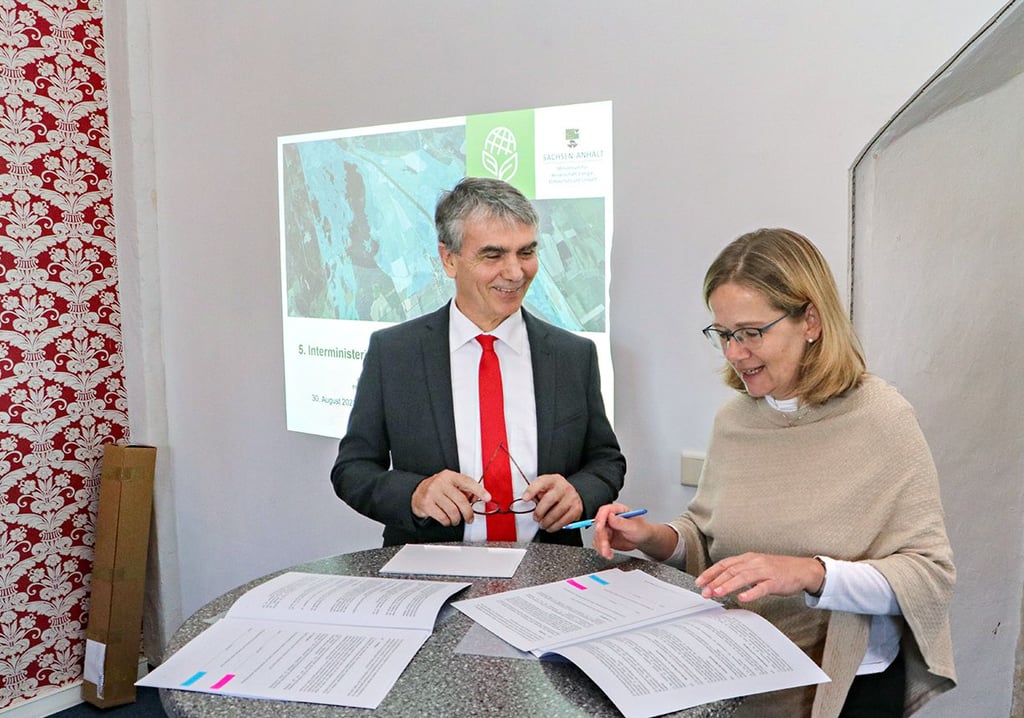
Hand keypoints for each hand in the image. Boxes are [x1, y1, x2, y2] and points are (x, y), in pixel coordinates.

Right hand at [411, 470, 489, 526]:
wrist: (418, 492)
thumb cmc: (438, 489)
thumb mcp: (451, 485)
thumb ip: (465, 490)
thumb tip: (477, 497)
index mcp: (450, 476)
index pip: (468, 482)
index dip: (479, 490)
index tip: (487, 497)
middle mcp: (441, 482)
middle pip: (461, 500)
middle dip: (468, 513)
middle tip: (470, 518)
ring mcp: (432, 492)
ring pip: (453, 511)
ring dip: (457, 519)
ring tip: (456, 519)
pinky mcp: (426, 504)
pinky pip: (443, 517)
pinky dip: (447, 522)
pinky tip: (447, 519)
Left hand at [521, 474, 582, 531]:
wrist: (572, 495)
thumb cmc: (554, 492)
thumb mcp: (545, 488)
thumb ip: (536, 493)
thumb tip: (527, 501)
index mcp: (552, 480)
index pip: (541, 482)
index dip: (532, 490)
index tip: (524, 499)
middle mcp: (563, 487)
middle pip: (549, 499)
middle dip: (540, 511)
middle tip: (535, 518)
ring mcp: (571, 498)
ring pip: (557, 512)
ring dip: (547, 522)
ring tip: (542, 524)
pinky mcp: (576, 509)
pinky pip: (564, 520)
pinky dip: (556, 526)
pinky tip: (551, 526)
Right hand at [592, 503, 653, 559]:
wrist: (643, 539)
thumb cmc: (641, 529)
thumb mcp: (634, 526)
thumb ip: (621, 522)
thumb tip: (610, 516)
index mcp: (618, 510)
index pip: (604, 511)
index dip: (600, 518)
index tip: (599, 528)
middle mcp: (610, 518)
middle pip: (599, 526)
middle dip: (601, 538)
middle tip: (606, 547)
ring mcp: (607, 528)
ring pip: (598, 536)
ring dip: (601, 546)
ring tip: (609, 554)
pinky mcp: (605, 537)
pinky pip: (598, 543)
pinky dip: (602, 550)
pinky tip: (609, 554)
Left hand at [694, 553, 825, 602]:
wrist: (802, 569)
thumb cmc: (778, 570)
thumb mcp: (756, 567)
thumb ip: (741, 572)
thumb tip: (721, 582)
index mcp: (748, 558)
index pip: (725, 564)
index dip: (711, 573)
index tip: (699, 582)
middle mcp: (754, 562)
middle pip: (731, 571)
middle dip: (715, 581)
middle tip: (704, 592)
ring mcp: (765, 571)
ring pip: (743, 577)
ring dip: (728, 585)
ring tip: (717, 593)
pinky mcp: (776, 581)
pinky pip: (762, 587)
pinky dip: (751, 592)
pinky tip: (743, 598)